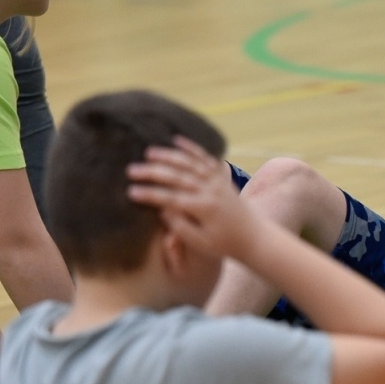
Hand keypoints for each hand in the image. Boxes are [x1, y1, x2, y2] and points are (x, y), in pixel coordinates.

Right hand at [125, 138, 254, 260]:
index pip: (172, 199)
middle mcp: (211, 190)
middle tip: (131, 170)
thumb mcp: (201, 243)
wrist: (253, 236)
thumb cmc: (224, 244)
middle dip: (153, 172)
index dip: (150, 194)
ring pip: (190, 163)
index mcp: (205, 209)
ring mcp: (218, 180)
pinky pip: (205, 158)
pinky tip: (176, 140)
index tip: (131, 192)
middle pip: (178, 177)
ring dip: (169, 156)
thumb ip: (181, 228)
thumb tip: (162, 210)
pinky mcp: (222, 176)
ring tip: (148, 153)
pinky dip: (191, 148)